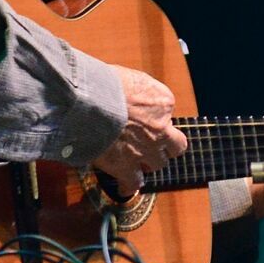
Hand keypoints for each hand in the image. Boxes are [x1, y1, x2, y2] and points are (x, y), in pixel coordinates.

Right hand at [89, 66, 188, 193]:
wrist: (89, 100)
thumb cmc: (103, 82)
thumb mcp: (129, 76)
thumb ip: (138, 89)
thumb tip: (131, 96)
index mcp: (163, 101)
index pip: (168, 112)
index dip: (155, 117)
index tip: (143, 117)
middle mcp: (161, 127)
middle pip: (174, 144)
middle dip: (163, 145)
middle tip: (149, 143)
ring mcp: (146, 149)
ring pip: (158, 164)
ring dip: (148, 163)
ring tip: (136, 161)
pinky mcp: (128, 166)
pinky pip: (134, 182)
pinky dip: (129, 185)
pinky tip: (125, 186)